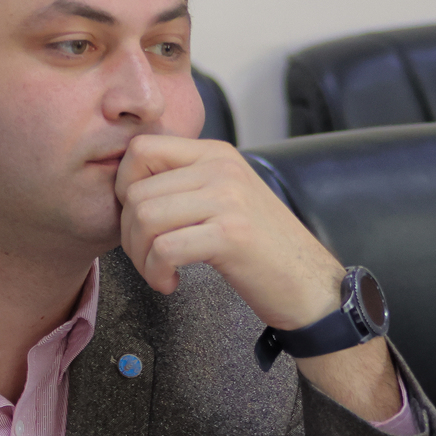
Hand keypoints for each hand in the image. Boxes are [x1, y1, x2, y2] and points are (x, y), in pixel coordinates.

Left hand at [115, 136, 403, 419]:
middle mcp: (222, 168)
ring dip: (140, 255)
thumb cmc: (264, 250)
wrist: (310, 287)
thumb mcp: (227, 200)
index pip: (141, 149)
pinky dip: (156, 272)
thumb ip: (187, 184)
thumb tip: (127, 188)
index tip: (140, 220)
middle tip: (148, 259)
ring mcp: (228, 199)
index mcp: (218, 154)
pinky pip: (164, 248)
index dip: (124, 186)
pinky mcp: (231, 234)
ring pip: (144, 217)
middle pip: (136, 190)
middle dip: (129, 234)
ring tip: (160, 272)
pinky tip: (171, 283)